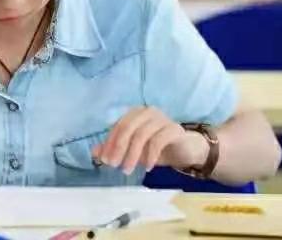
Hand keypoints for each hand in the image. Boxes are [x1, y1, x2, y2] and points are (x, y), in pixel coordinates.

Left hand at [92, 107, 207, 173]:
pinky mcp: (174, 129)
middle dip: (118, 148)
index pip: (117, 126)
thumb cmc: (157, 148)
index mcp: (135, 113)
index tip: (105, 161)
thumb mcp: (134, 150)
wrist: (186, 150)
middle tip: (114, 166)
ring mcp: (162, 118)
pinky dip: (150, 155)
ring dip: (132, 154)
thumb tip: (95, 152)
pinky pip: (158, 140)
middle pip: (127, 128)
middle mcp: (147, 112)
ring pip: (141, 134)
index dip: (109, 143)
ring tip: (128, 169)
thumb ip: (115, 149)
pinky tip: (146, 167)